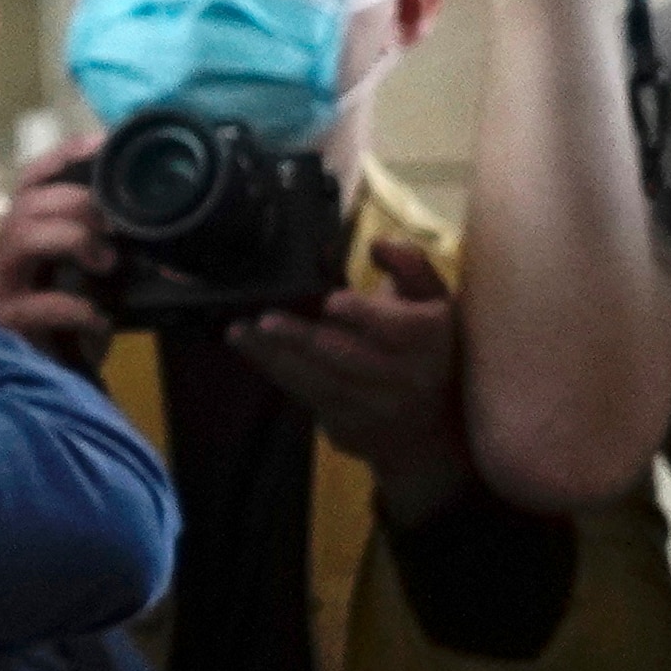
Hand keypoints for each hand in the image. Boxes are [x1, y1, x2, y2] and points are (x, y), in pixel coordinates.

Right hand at [0, 141, 117, 373]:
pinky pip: (30, 304)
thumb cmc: (74, 325)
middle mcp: (6, 254)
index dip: (62, 156)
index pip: (33, 180)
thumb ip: (115, 249)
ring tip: (106, 261)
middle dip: (75, 202)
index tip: (102, 142)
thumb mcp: (98, 280)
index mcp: (27, 234)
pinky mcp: (3, 323)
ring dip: (69, 238)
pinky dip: (71, 306)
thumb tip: (170, 226)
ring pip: (19, 237)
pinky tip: (99, 317)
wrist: (56, 384)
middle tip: (114, 224)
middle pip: (27, 203)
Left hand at [233, 243, 470, 516]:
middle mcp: (405, 378)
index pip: (398, 329)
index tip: (332, 301)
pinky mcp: (347, 426)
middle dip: (304, 339)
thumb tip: (378, 244)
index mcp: (428, 339)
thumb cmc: (422, 343)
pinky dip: (278, 373)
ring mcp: (375, 407)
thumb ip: (409, 264)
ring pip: (319, 381)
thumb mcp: (430, 300)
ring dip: (275, 357)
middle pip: (348, 357)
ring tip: (240, 333)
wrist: (429, 424)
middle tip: (267, 319)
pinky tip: (252, 352)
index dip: (364, 316)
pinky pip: (307, 398)